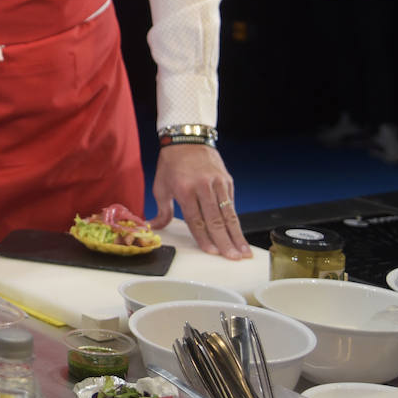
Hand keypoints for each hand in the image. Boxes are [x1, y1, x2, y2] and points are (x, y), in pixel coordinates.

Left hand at [149, 144, 251, 259]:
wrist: (187, 139)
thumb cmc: (171, 164)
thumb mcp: (161, 186)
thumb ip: (162, 211)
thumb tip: (153, 227)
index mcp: (184, 189)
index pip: (196, 219)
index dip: (205, 238)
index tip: (213, 252)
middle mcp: (203, 186)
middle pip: (216, 220)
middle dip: (225, 242)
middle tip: (233, 258)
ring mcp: (217, 183)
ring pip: (228, 214)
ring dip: (237, 235)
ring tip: (244, 252)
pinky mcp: (227, 180)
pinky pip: (232, 204)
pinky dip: (236, 220)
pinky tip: (240, 234)